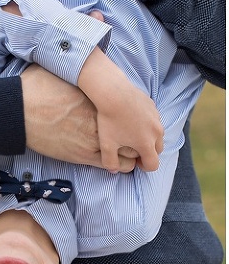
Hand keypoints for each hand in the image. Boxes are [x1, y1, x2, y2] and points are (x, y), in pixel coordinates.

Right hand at [21, 65, 137, 173]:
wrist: (16, 113)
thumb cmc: (32, 89)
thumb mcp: (55, 67)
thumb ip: (69, 65)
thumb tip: (68, 49)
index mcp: (99, 97)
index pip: (127, 105)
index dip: (128, 109)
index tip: (123, 110)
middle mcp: (102, 118)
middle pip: (133, 128)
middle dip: (133, 129)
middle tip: (128, 129)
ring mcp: (94, 139)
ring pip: (129, 150)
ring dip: (129, 148)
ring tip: (123, 147)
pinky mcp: (83, 156)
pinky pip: (113, 163)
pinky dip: (118, 162)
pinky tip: (115, 159)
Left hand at [78, 48, 162, 171]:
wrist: (113, 93)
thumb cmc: (109, 120)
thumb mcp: (106, 144)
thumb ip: (110, 161)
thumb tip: (113, 170)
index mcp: (146, 144)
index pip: (153, 165)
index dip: (144, 167)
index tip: (134, 162)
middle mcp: (156, 132)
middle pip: (158, 150)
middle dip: (147, 153)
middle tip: (132, 149)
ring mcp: (157, 118)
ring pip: (157, 135)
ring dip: (148, 138)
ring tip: (131, 134)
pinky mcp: (153, 106)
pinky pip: (154, 121)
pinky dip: (146, 124)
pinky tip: (131, 120)